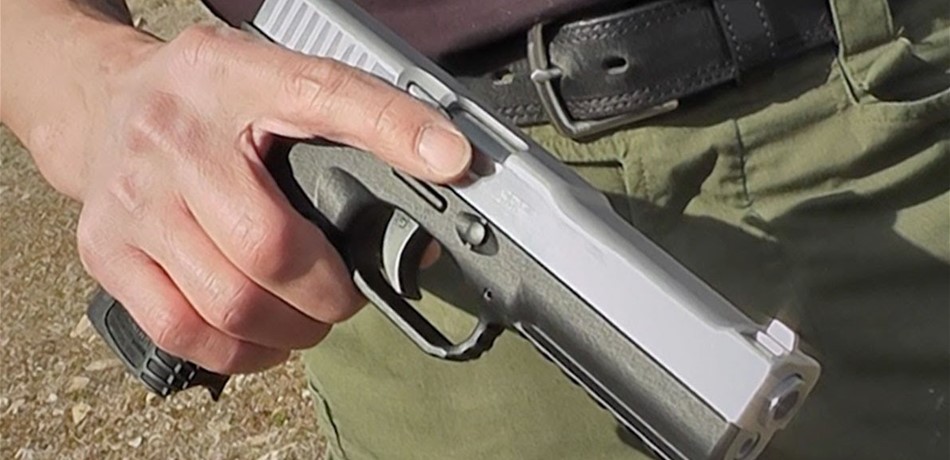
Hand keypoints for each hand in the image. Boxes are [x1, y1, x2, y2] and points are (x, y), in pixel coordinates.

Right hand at [72, 25, 470, 373]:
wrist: (102, 104)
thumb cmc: (204, 100)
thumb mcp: (274, 78)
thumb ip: (352, 117)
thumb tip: (443, 168)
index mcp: (230, 76)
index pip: (322, 93)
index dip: (392, 129)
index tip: (451, 161)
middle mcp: (174, 137)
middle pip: (270, 245)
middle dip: (329, 292)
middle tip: (346, 296)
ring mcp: (133, 199)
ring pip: (230, 302)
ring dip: (292, 329)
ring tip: (309, 319)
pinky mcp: (107, 250)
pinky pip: (181, 328)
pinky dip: (239, 352)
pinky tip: (264, 339)